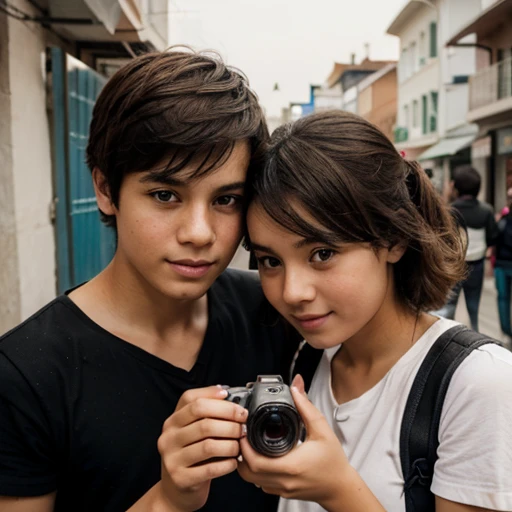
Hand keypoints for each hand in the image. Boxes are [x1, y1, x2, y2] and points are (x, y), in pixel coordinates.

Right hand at [157, 385, 247, 510]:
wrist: (177, 487)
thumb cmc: (191, 452)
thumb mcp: (192, 428)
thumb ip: (206, 410)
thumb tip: (224, 391)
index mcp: (173, 420)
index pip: (194, 401)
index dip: (219, 401)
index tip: (237, 406)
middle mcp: (169, 437)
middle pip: (204, 422)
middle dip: (230, 423)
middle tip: (243, 426)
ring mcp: (172, 458)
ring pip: (209, 446)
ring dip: (231, 444)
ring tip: (240, 444)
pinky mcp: (181, 478)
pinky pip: (211, 469)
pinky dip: (227, 464)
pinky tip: (234, 461)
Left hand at [237, 375, 351, 509]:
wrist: (340, 487)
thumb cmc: (333, 461)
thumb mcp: (322, 429)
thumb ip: (306, 406)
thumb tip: (296, 386)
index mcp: (291, 465)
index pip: (254, 461)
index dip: (244, 446)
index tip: (244, 430)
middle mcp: (283, 480)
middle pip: (248, 472)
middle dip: (241, 452)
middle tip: (243, 435)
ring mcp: (281, 489)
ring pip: (251, 480)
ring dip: (245, 463)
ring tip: (249, 444)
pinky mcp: (282, 492)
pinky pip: (261, 483)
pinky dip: (255, 471)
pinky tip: (260, 456)